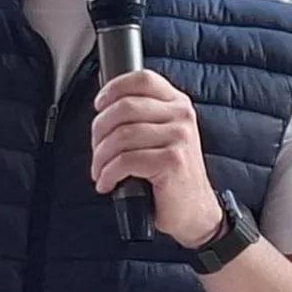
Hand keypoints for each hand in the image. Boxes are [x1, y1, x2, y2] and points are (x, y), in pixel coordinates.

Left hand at [89, 69, 223, 248]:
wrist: (194, 212)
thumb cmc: (170, 176)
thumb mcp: (161, 136)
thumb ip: (141, 116)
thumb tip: (104, 108)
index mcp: (178, 103)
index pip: (142, 79)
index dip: (114, 88)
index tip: (99, 105)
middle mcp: (181, 116)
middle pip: (125, 107)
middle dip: (100, 130)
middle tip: (97, 151)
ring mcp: (179, 137)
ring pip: (121, 135)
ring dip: (101, 157)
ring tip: (100, 171)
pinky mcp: (172, 161)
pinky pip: (126, 160)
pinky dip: (108, 174)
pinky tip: (107, 183)